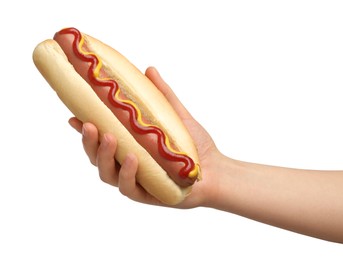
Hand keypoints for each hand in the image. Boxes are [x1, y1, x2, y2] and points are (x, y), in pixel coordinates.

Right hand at [69, 67, 219, 207]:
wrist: (215, 169)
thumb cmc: (194, 145)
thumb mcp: (176, 117)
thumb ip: (162, 96)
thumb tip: (148, 69)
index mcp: (129, 147)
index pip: (101, 139)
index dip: (84, 130)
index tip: (73, 115)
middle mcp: (127, 164)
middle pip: (97, 156)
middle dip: (89, 142)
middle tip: (88, 124)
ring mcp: (135, 180)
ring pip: (107, 173)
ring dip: (104, 156)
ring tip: (109, 137)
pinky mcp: (146, 195)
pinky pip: (129, 187)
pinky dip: (127, 173)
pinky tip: (133, 158)